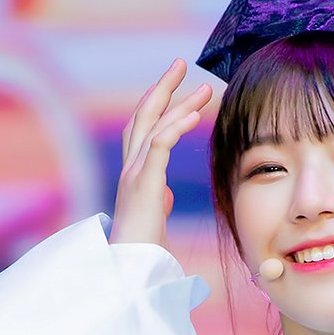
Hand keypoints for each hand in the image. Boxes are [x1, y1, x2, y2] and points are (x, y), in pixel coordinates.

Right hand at [108, 59, 212, 246]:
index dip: (157, 103)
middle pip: (144, 115)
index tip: (176, 84)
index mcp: (135, 174)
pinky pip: (159, 146)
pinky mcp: (143, 185)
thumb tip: (165, 194)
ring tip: (204, 87)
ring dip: (180, 103)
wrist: (128, 271)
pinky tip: (194, 115)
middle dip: (163, 87)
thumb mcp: (154, 220)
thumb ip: (158, 200)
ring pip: (155, 126)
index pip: (144, 128)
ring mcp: (135, 175)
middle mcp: (131, 168)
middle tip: (181, 63)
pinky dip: (176, 127)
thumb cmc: (143, 253)